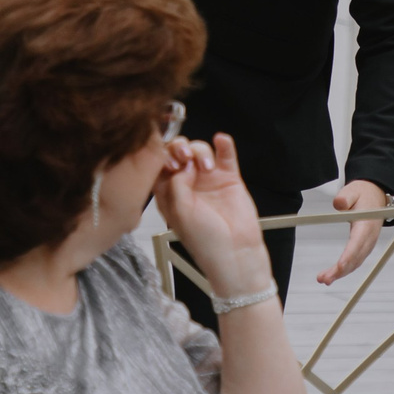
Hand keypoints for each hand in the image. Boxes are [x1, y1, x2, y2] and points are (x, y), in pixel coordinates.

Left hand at [155, 134, 274, 301]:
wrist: (235, 253)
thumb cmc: (204, 241)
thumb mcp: (179, 212)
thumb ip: (176, 183)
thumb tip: (185, 163)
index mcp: (168, 194)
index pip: (158, 165)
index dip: (160, 156)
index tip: (168, 159)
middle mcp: (186, 184)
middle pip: (178, 152)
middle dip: (179, 148)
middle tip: (184, 156)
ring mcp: (208, 179)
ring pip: (200, 150)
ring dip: (201, 151)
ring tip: (207, 167)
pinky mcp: (229, 178)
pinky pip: (225, 155)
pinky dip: (224, 145)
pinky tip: (222, 140)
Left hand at [316, 178, 388, 285]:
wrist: (375, 196)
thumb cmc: (364, 195)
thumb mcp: (354, 190)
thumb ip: (345, 197)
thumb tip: (338, 204)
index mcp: (366, 224)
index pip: (358, 243)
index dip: (349, 256)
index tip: (340, 266)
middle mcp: (369, 237)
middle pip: (356, 258)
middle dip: (341, 271)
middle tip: (325, 278)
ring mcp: (367, 244)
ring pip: (355, 263)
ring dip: (340, 274)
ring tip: (323, 279)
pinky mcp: (363, 247)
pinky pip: (355, 262)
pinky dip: (344, 270)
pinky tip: (332, 275)